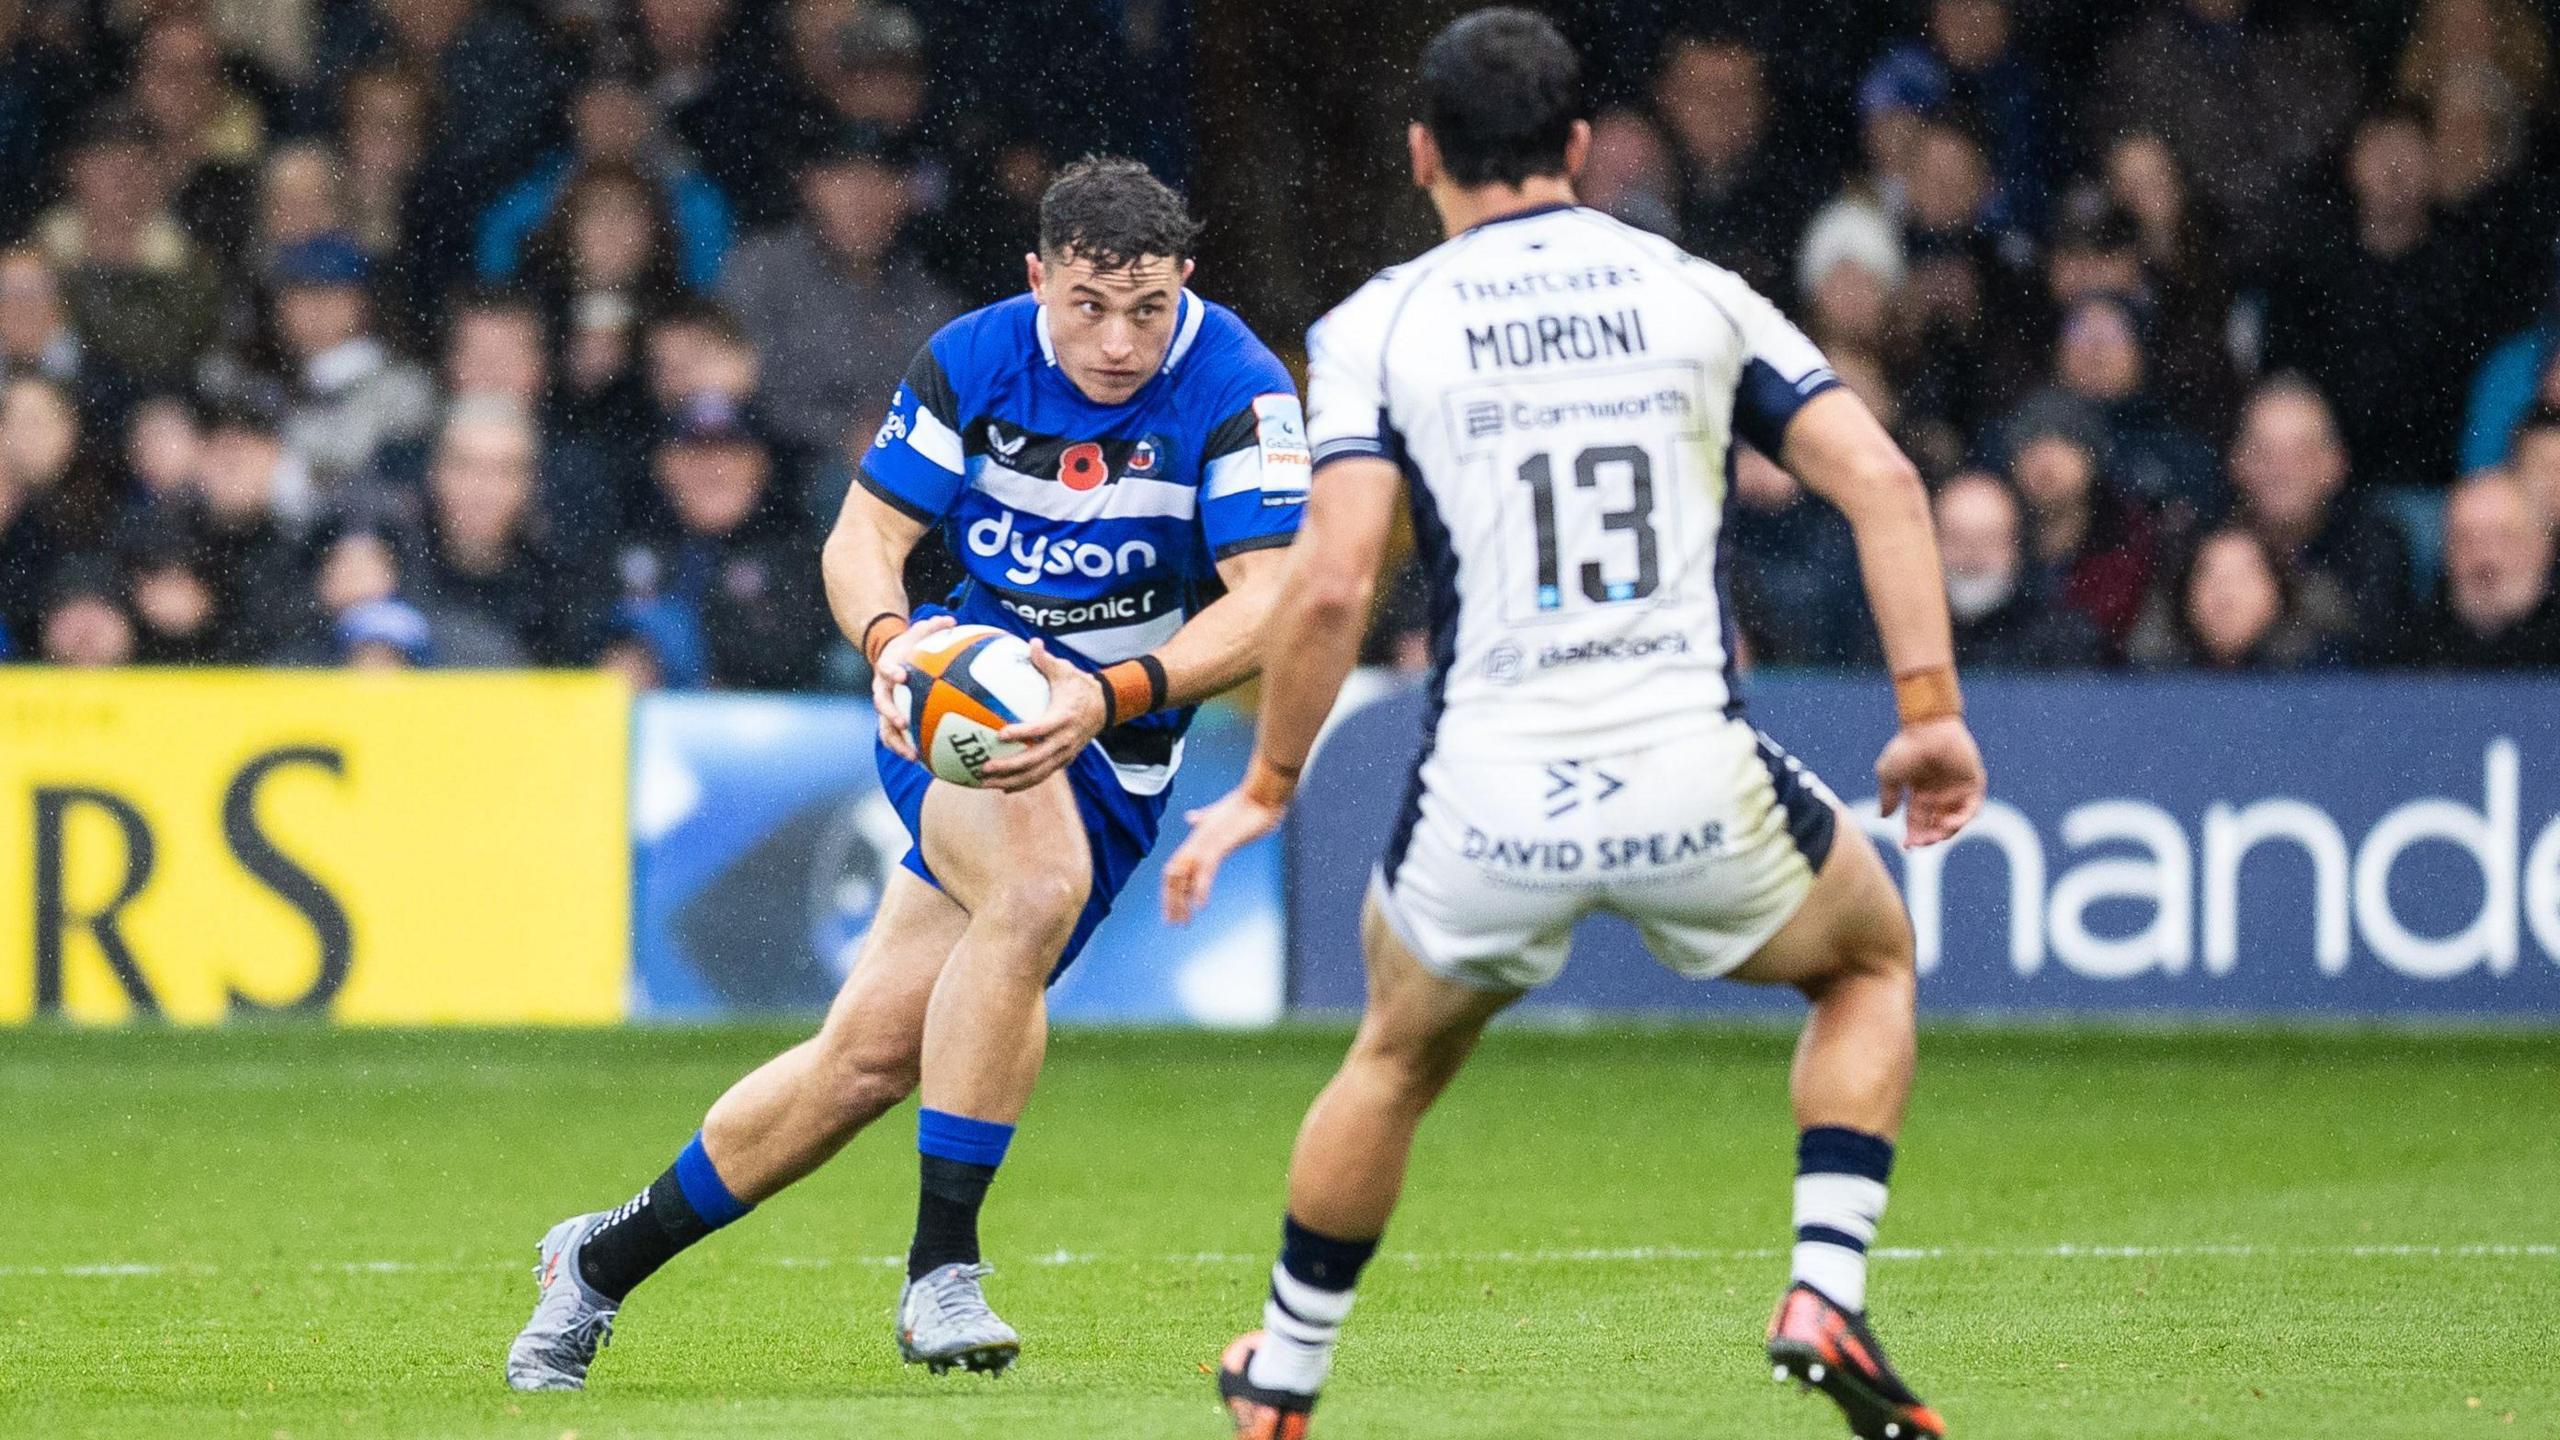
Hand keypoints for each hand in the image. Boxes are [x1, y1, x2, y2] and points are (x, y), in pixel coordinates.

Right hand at [870, 614, 955, 761]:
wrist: (888, 658)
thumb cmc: (908, 648)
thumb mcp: (917, 634)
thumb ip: (933, 627)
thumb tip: (951, 619)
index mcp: (887, 669)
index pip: (885, 670)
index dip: (892, 673)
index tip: (901, 676)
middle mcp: (881, 690)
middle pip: (880, 705)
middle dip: (890, 715)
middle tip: (902, 724)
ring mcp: (885, 708)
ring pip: (885, 729)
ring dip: (897, 744)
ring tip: (913, 757)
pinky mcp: (891, 721)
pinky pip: (896, 739)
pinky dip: (907, 750)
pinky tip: (925, 762)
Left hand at [976, 640, 1106, 792]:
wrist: (1105, 706)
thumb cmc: (1080, 686)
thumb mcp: (1066, 670)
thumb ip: (1046, 660)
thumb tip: (1032, 642)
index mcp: (1063, 718)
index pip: (1041, 729)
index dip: (1022, 733)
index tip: (1000, 734)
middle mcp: (1064, 741)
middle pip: (1036, 760)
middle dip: (1009, 767)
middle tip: (984, 767)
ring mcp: (1065, 754)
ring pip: (1037, 773)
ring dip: (1011, 781)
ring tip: (986, 782)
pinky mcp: (1063, 761)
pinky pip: (1041, 776)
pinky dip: (1023, 784)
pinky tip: (1003, 788)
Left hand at [1161, 785, 1287, 923]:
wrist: (1262, 795)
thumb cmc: (1245, 805)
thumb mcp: (1217, 815)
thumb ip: (1203, 819)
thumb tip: (1191, 817)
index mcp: (1196, 840)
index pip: (1174, 868)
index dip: (1169, 890)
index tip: (1171, 910)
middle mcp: (1197, 842)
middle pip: (1174, 874)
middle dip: (1171, 900)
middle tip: (1172, 923)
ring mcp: (1207, 843)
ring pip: (1184, 874)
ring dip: (1182, 900)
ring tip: (1183, 921)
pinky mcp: (1220, 843)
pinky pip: (1206, 869)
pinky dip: (1201, 887)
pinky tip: (1201, 904)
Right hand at [1875, 716, 1985, 849]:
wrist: (1928, 728)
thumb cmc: (1906, 748)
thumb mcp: (1889, 775)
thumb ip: (1888, 797)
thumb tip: (1882, 817)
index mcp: (1920, 791)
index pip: (1917, 820)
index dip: (1913, 834)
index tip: (1907, 846)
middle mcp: (1939, 793)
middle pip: (1935, 824)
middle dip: (1928, 837)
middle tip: (1921, 843)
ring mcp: (1957, 789)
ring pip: (1954, 821)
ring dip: (1944, 832)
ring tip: (1934, 836)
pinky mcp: (1973, 783)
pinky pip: (1970, 809)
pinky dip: (1960, 820)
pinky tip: (1947, 824)